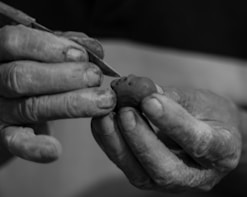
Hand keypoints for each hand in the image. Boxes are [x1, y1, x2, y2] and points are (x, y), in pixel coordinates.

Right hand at [0, 25, 114, 162]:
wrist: (4, 100)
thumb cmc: (28, 68)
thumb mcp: (41, 52)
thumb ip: (65, 46)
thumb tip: (96, 50)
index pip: (14, 42)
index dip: (49, 48)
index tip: (81, 55)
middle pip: (20, 77)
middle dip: (63, 77)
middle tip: (95, 78)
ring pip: (27, 107)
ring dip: (68, 105)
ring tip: (101, 102)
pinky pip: (15, 142)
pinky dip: (34, 148)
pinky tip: (55, 150)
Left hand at [91, 78, 240, 191]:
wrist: (208, 134)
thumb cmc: (209, 115)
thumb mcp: (202, 101)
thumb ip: (174, 98)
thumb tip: (141, 91)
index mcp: (222, 152)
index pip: (199, 142)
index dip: (172, 122)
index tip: (150, 100)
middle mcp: (196, 175)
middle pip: (165, 169)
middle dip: (141, 140)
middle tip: (124, 112)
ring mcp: (170, 182)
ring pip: (140, 174)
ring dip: (118, 144)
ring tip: (105, 117)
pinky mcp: (148, 178)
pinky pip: (126, 166)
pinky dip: (110, 144)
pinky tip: (101, 123)